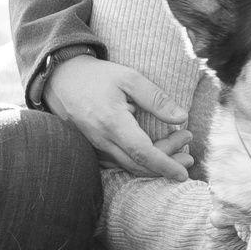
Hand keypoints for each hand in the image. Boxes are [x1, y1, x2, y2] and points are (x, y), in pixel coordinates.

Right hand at [46, 54, 193, 181]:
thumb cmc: (97, 76)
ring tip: (180, 155)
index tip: (184, 174)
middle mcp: (101, 139)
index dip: (165, 165)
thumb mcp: (130, 78)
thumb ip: (156, 99)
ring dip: (154, 165)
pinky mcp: (92, 146)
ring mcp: (94, 145)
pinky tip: (154, 156)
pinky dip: (138, 163)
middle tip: (189, 158)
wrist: (61, 78)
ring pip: (127, 165)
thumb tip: (181, 118)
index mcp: (112, 123)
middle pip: (137, 164)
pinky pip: (117, 162)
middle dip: (165, 166)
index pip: (142, 153)